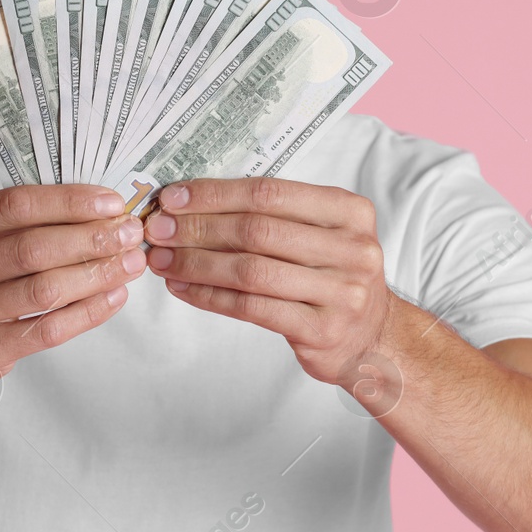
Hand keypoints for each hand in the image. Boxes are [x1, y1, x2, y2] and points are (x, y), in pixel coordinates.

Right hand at [0, 184, 146, 398]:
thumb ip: (16, 224)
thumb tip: (97, 210)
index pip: (13, 206)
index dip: (68, 202)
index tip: (111, 203)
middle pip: (31, 247)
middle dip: (90, 238)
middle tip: (131, 232)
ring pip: (43, 290)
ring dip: (97, 273)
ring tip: (132, 262)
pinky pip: (48, 330)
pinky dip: (89, 311)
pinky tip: (116, 296)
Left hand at [140, 178, 394, 386]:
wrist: (373, 339)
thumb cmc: (332, 279)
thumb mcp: (322, 235)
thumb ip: (273, 217)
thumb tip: (192, 203)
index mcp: (349, 212)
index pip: (269, 193)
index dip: (216, 194)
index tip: (173, 197)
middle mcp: (352, 248)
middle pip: (256, 230)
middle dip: (198, 228)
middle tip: (157, 230)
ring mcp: (341, 291)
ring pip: (249, 270)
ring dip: (196, 264)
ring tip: (162, 260)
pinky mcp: (321, 329)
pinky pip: (250, 308)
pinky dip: (209, 297)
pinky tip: (183, 288)